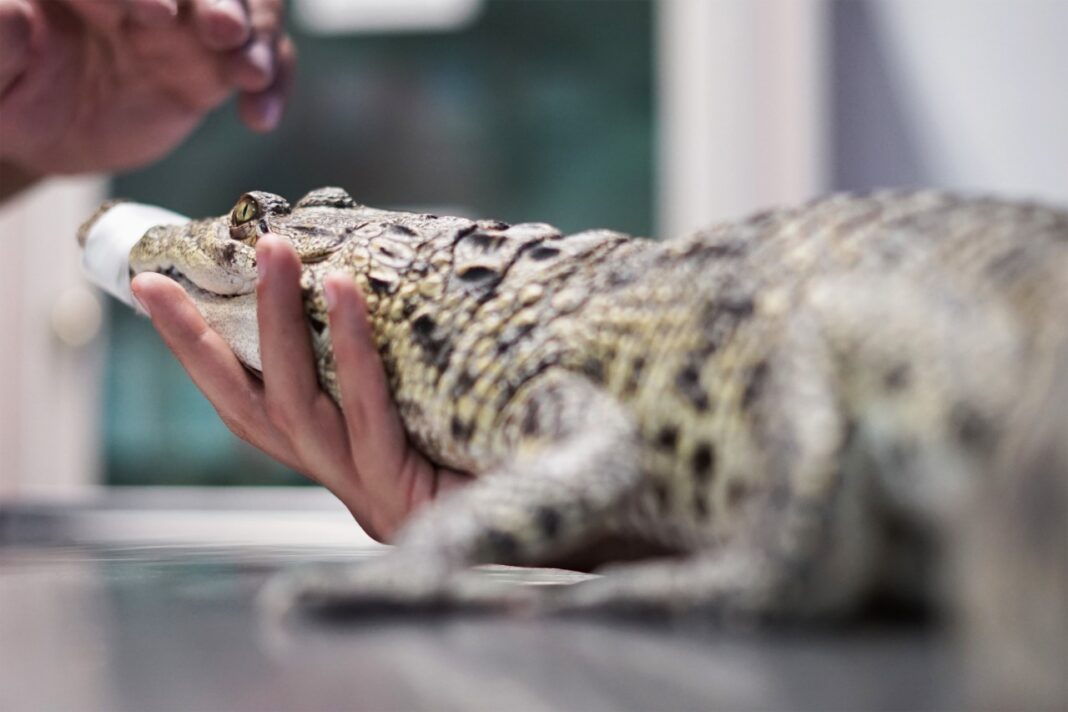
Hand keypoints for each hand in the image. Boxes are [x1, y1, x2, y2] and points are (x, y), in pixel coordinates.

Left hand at [0, 0, 293, 177]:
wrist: (45, 129)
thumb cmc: (13, 93)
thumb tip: (13, 18)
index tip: (146, 14)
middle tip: (219, 30)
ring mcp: (185, 23)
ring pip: (243, 6)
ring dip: (255, 33)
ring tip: (249, 73)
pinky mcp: (215, 64)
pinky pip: (265, 58)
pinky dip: (274, 82)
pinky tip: (258, 116)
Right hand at [130, 235, 471, 541]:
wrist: (573, 520)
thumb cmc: (501, 447)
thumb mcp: (435, 398)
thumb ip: (399, 357)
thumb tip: (374, 264)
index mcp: (340, 457)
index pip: (253, 403)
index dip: (198, 352)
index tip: (152, 289)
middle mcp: (341, 478)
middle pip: (252, 411)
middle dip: (196, 347)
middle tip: (159, 279)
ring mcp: (368, 492)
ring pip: (299, 409)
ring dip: (278, 327)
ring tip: (270, 255)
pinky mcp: (405, 499)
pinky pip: (370, 417)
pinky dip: (353, 355)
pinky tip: (347, 295)